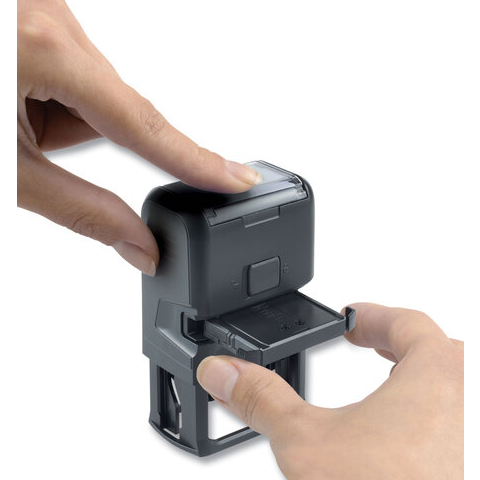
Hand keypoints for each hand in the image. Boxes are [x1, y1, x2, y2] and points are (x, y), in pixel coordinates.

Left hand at [17, 0, 260, 274]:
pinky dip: (48, 94)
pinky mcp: (40, 19)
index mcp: (46, 52)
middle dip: (73, 136)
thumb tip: (141, 247)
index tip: (239, 180)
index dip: (198, 161)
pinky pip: (71, 70)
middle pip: (110, 110)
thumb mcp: (3, 172)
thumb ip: (82, 212)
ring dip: (58, 116)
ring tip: (11, 114)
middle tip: (23, 139)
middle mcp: (56, 21)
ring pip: (89, 92)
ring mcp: (47, 12)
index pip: (148, 127)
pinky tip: (12, 94)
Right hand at [197, 303, 463, 479]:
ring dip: (422, 383)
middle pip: (440, 351)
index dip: (370, 316)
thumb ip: (261, 399)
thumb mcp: (308, 443)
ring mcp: (479, 437)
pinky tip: (404, 447)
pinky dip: (437, 420)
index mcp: (442, 374)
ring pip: (458, 390)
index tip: (347, 319)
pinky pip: (463, 426)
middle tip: (368, 346)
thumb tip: (222, 372)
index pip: (408, 321)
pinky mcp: (474, 464)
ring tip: (389, 391)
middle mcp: (474, 401)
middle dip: (398, 346)